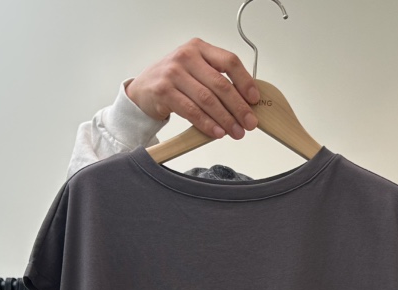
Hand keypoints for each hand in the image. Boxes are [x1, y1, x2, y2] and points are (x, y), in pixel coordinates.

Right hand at [125, 38, 259, 140]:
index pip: (229, 62)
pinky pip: (192, 111)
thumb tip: (245, 102)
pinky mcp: (164, 92)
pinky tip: (217, 132)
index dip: (245, 82)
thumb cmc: (174, 81)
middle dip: (239, 107)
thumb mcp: (196, 70)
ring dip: (225, 119)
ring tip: (236, 132)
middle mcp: (187, 57)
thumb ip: (217, 79)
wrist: (143, 89)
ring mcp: (174, 73)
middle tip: (249, 123)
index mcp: (200, 48)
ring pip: (207, 100)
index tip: (255, 100)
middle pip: (220, 84)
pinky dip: (207, 124)